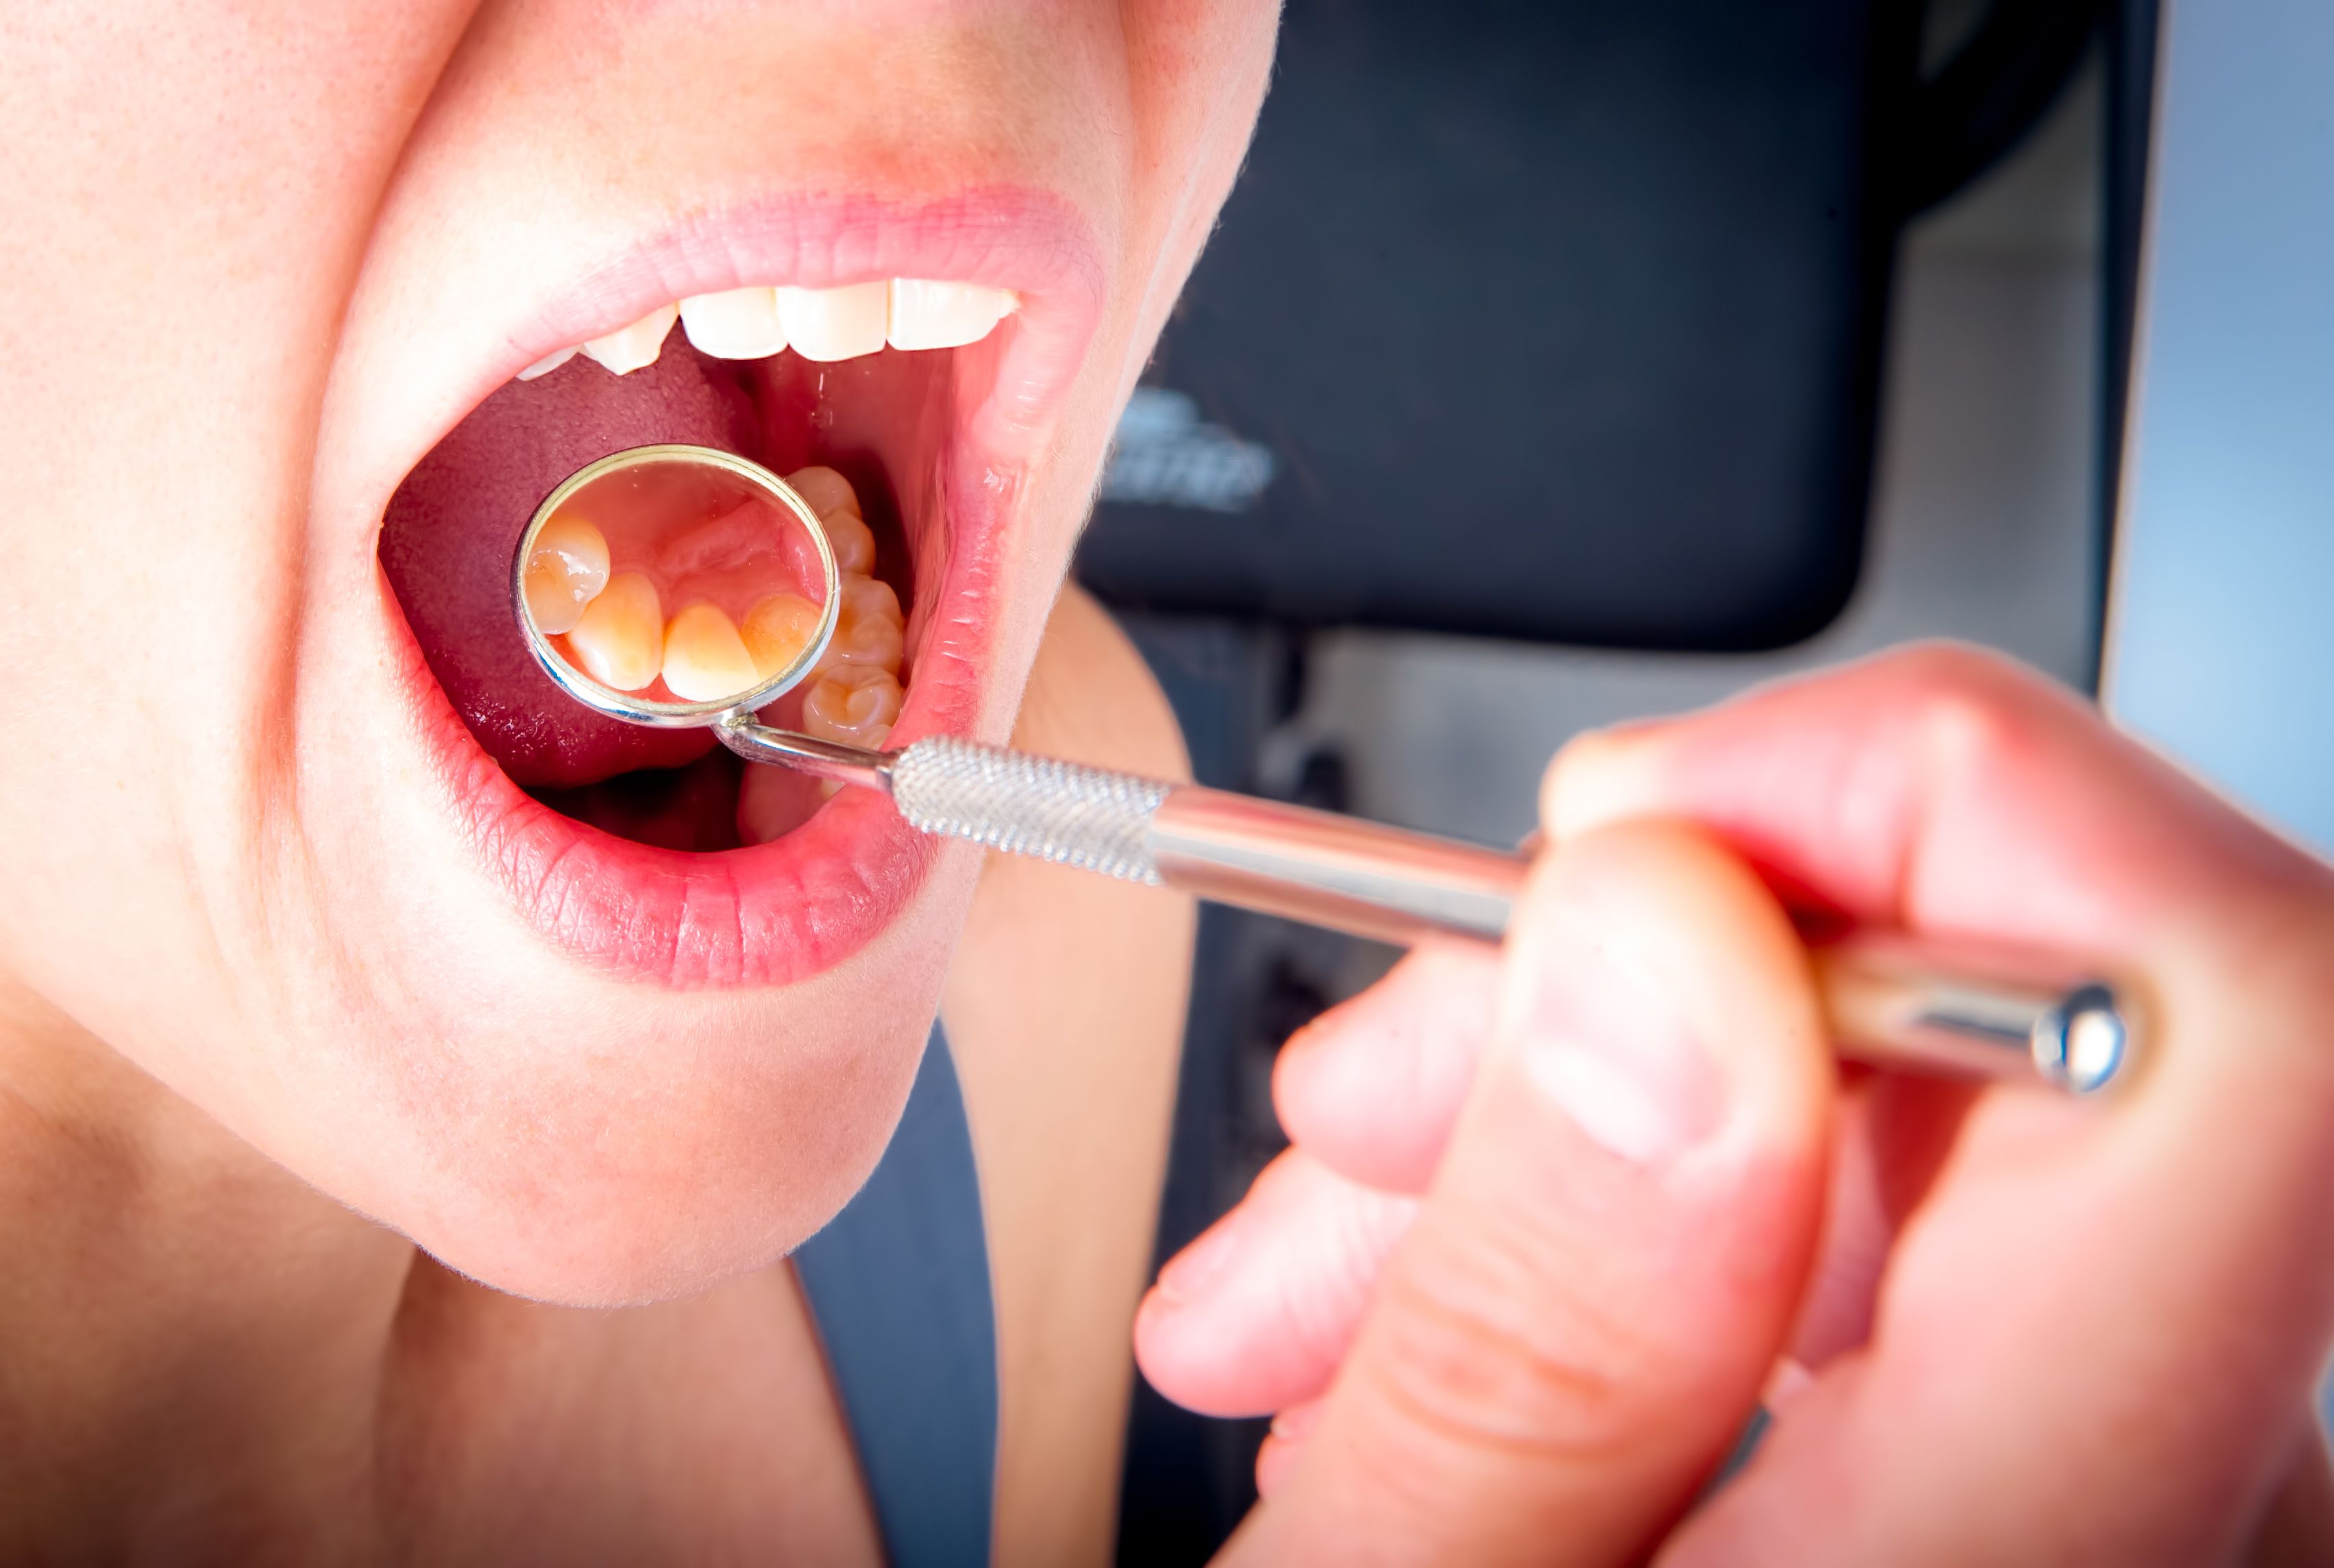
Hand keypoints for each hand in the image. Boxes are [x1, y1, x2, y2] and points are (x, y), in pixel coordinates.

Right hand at [1134, 645, 2333, 1563]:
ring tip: (1330, 1255)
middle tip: (1367, 1100)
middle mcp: (2190, 1538)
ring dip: (1592, 1120)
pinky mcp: (2061, 1496)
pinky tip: (1448, 1313)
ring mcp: (2149, 1521)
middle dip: (1633, 998)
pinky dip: (1653, 1222)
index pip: (2244, 1031)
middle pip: (2022, 1043)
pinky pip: (1899, 1241)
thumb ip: (1543, 1308)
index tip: (1643, 823)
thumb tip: (1661, 925)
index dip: (1955, 803)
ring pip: (1923, 1126)